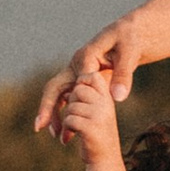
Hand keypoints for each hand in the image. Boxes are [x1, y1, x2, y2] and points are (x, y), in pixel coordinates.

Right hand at [36, 16, 148, 141]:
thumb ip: (124, 76)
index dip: (75, 103)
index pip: (76, 83)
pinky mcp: (81, 79)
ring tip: (57, 136)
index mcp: (86, 56)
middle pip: (55, 87)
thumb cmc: (131, 40)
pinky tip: (68, 130)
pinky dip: (65, 112)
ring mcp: (76, 71)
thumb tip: (118, 98)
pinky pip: (68, 97)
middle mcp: (76, 64)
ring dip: (54, 113)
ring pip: (59, 94)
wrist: (130, 33)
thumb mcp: (130, 55)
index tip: (74, 122)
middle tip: (39, 127)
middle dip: (47, 107)